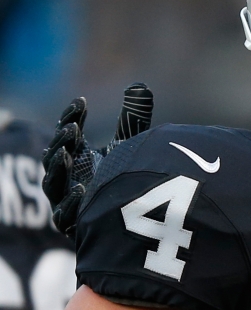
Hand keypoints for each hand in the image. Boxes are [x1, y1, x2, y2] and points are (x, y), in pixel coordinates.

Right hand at [42, 83, 153, 236]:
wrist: (134, 218)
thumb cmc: (124, 180)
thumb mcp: (129, 145)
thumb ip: (133, 117)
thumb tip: (139, 85)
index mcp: (76, 156)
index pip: (67, 132)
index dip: (72, 116)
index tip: (83, 101)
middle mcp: (67, 177)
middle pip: (55, 156)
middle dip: (62, 141)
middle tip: (74, 127)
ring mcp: (66, 201)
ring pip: (52, 184)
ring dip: (58, 167)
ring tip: (67, 152)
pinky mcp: (73, 224)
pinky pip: (64, 215)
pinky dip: (70, 202)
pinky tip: (81, 189)